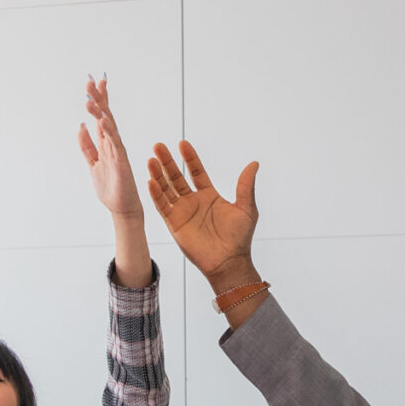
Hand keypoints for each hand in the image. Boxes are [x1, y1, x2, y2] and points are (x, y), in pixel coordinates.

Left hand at [78, 77, 141, 218]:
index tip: (93, 82)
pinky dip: (109, 131)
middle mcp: (112, 143)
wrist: (122, 208)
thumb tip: (80, 127)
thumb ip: (87, 146)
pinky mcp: (121, 161)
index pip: (100, 116)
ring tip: (92, 98)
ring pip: (109, 126)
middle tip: (91, 81)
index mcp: (105, 143)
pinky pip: (114, 143)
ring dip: (100, 111)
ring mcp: (117, 151)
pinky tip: (102, 119)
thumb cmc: (111, 187)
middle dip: (98, 99)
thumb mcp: (93, 164)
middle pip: (105, 115)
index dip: (97, 100)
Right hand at [145, 140, 258, 283]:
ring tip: (151, 160)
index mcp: (209, 196)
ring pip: (167, 189)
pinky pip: (162, 207)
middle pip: (177, 177)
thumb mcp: (246, 208)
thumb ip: (246, 185)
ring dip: (158, 175)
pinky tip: (151, 181)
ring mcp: (182, 212)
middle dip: (167, 162)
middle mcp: (193, 202)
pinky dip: (156, 194)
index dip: (190, 158)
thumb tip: (254, 163)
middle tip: (158, 146)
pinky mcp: (174, 224)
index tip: (182, 144)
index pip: (196, 172)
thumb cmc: (240, 238)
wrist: (229, 262)